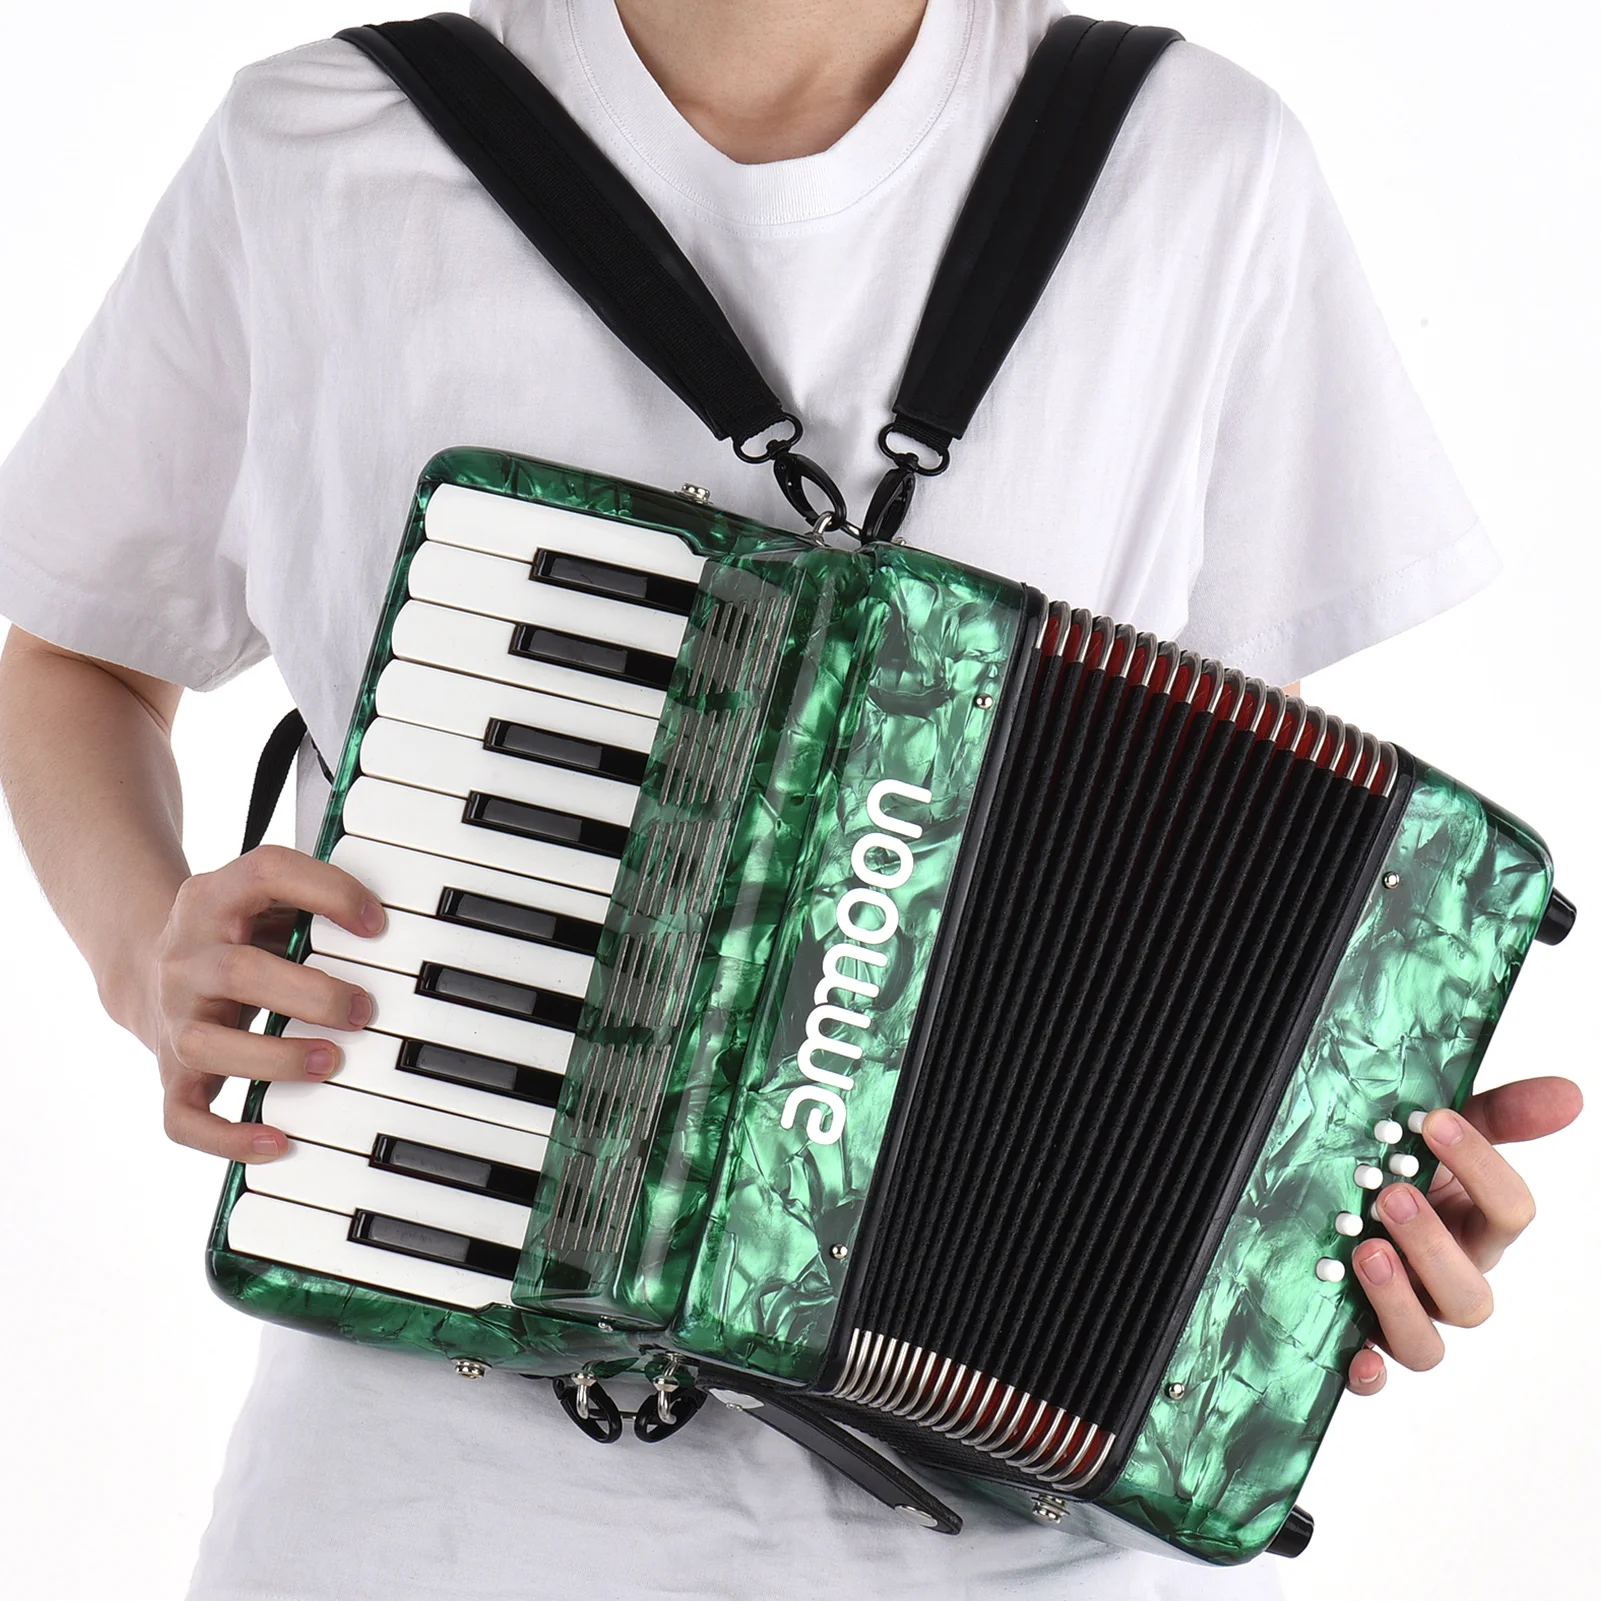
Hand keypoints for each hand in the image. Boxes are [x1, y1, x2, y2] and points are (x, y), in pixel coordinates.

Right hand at [143, 844, 384, 1162]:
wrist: (144, 965)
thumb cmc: (236, 934)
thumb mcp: (266, 898)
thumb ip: (314, 901)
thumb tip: (386, 926)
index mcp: (214, 899)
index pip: (267, 873)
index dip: (326, 891)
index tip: (376, 923)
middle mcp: (187, 958)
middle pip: (238, 972)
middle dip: (311, 995)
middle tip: (362, 1010)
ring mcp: (175, 1018)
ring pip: (208, 1045)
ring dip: (277, 1059)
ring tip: (331, 1062)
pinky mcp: (172, 1073)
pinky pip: (184, 1117)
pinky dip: (228, 1136)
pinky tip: (278, 1140)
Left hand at [1345, 1076, 1582, 1392]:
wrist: (1334, 1194)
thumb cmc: (1400, 1166)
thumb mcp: (1441, 1129)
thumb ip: (1500, 1113)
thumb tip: (1570, 1092)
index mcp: (1476, 1229)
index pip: (1509, 1214)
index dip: (1482, 1169)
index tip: (1436, 1121)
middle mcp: (1447, 1280)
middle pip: (1470, 1295)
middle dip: (1433, 1247)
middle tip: (1391, 1196)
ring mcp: (1406, 1315)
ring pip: (1426, 1344)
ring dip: (1398, 1303)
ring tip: (1365, 1251)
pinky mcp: (1358, 1338)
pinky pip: (1372, 1374)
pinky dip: (1366, 1373)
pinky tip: (1354, 1355)